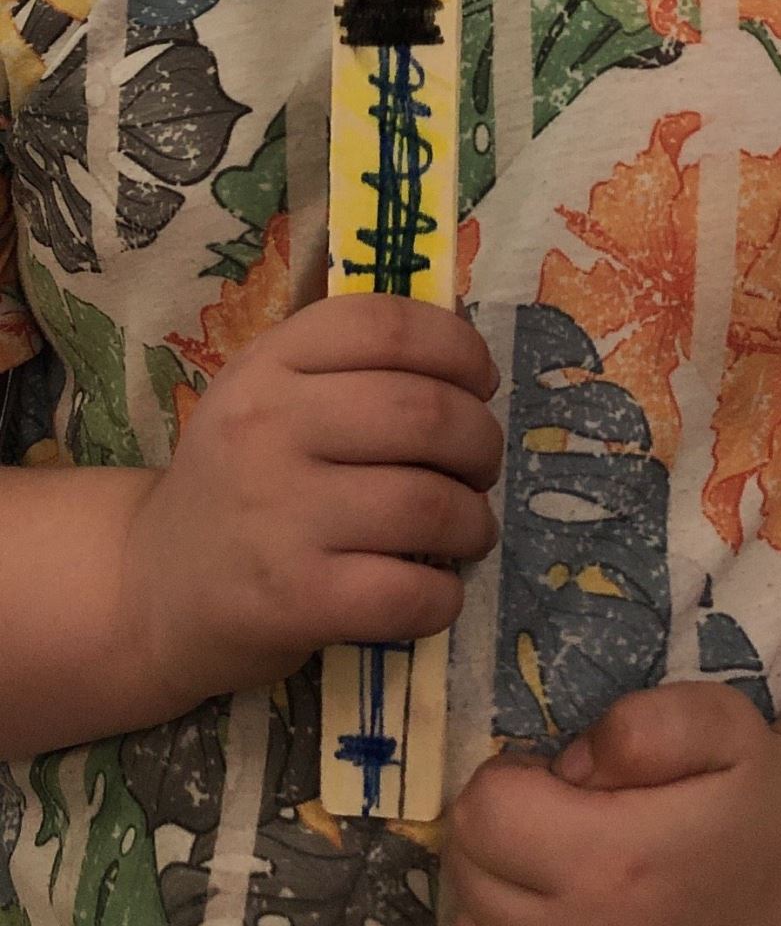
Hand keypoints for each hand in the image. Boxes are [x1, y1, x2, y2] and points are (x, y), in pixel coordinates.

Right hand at [126, 292, 502, 709]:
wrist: (155, 586)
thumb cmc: (237, 481)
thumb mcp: (266, 393)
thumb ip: (346, 364)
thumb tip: (463, 344)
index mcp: (268, 364)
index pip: (385, 326)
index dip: (458, 348)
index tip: (480, 382)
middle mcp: (268, 428)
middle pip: (424, 414)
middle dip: (481, 442)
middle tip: (480, 466)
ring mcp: (279, 515)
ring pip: (429, 506)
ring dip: (473, 522)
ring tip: (466, 529)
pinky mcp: (295, 599)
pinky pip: (410, 592)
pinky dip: (445, 596)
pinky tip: (433, 591)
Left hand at [446, 681, 780, 925]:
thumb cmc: (749, 806)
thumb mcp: (717, 726)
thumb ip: (639, 724)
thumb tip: (567, 765)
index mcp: (611, 866)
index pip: (480, 813)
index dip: (512, 782)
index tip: (556, 786)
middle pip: (468, 870)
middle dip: (502, 835)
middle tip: (564, 830)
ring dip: (501, 897)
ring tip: (565, 882)